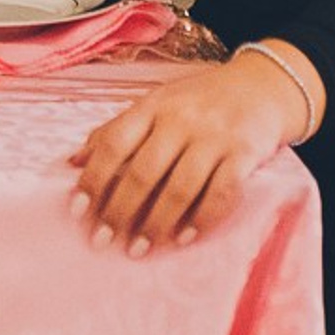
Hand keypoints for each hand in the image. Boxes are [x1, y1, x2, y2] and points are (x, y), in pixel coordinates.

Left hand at [65, 53, 309, 254]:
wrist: (262, 86)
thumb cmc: (198, 101)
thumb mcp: (155, 104)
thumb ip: (116, 131)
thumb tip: (72, 162)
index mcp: (152, 106)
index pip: (113, 142)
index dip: (94, 178)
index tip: (78, 210)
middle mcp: (180, 120)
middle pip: (143, 171)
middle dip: (120, 210)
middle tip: (103, 240)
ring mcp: (213, 137)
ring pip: (179, 187)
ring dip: (156, 223)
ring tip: (139, 249)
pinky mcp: (244, 154)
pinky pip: (221, 193)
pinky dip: (202, 219)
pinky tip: (184, 238)